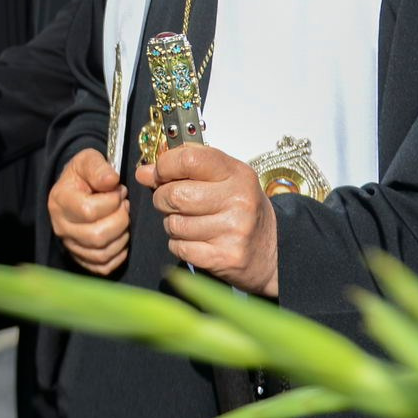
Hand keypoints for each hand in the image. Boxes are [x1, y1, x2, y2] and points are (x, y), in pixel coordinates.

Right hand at [49, 148, 128, 275]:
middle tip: (125, 206)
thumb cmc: (82, 175)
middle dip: (120, 220)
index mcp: (60, 201)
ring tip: (123, 218)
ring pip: (102, 254)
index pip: (89, 211)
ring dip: (122, 237)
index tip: (119, 190)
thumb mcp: (87, 160)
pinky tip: (120, 236)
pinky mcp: (80, 258)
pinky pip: (103, 267)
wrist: (75, 189)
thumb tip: (112, 181)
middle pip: (97, 236)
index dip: (112, 201)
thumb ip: (98, 167)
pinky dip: (118, 255)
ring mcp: (70, 245)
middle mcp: (61, 226)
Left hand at [137, 144, 277, 297]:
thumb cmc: (242, 211)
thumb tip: (144, 172)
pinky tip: (195, 241)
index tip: (161, 173)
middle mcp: (238, 200)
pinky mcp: (224, 258)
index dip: (165, 166)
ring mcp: (233, 231)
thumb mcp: (224, 180)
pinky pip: (179, 247)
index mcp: (237, 174)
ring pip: (174, 223)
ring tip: (190, 223)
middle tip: (171, 202)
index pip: (188, 159)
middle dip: (163, 198)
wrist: (273, 253)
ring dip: (172, 224)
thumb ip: (185, 170)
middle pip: (175, 194)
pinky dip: (179, 245)